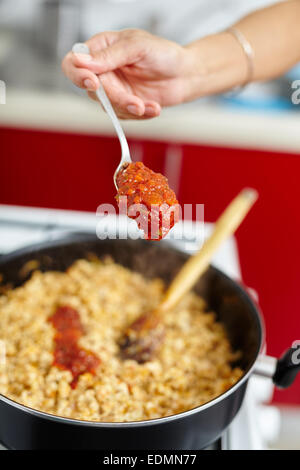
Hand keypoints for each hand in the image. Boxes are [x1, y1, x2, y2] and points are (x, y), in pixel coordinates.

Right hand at [62, 29, 195, 118]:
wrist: (185, 75)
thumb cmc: (164, 54)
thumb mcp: (138, 47)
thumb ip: (110, 55)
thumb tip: (83, 61)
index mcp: (101, 49)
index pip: (73, 63)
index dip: (77, 75)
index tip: (93, 83)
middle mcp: (103, 70)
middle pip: (93, 91)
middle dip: (117, 99)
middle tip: (136, 103)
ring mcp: (113, 89)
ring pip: (108, 108)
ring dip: (131, 109)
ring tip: (150, 106)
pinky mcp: (124, 105)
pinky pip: (123, 117)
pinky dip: (141, 115)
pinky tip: (154, 107)